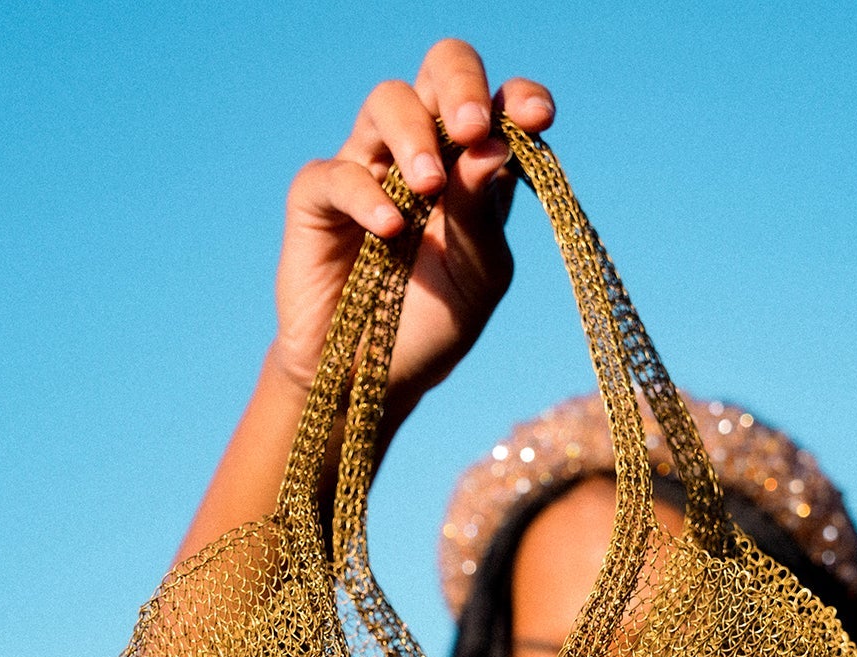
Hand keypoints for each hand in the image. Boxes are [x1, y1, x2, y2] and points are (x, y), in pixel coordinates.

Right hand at [269, 39, 554, 406]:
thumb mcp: (477, 279)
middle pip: (439, 72)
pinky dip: (366, 194)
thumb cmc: (431, 329)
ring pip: (387, 101)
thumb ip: (483, 216)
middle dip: (460, 86)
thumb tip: (491, 146)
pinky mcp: (318, 198)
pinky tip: (389, 229)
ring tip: (429, 187)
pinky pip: (338, 172)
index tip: (538, 117)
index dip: (518, 98)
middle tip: (472, 127)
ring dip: (413, 133)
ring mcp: (369, 169)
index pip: (499, 105)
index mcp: (473, 170)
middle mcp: (422, 154)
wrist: (370, 382)